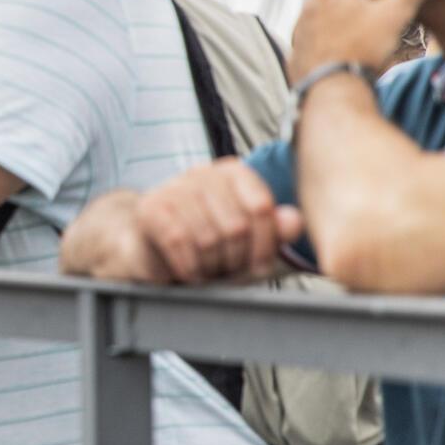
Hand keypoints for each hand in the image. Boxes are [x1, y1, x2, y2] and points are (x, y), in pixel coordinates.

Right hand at [127, 158, 304, 284]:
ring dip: (209, 266)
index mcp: (234, 173)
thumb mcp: (250, 248)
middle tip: (223, 267)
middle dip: (234, 259)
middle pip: (236, 226)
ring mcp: (172, 188)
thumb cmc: (205, 250)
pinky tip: (187, 270)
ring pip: (207, 237)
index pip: (260, 207)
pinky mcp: (150, 208)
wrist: (151, 252)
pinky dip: (187, 266)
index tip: (256, 263)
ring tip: (204, 267)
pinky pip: (178, 241)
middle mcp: (202, 173)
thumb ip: (276, 234)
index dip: (264, 245)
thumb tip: (294, 219)